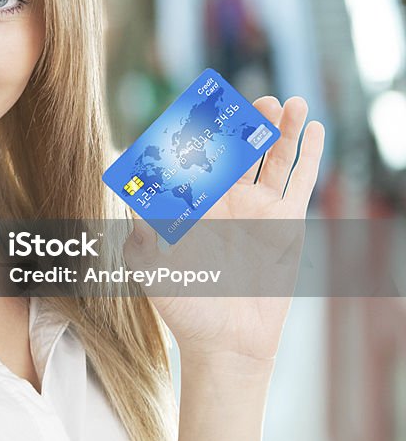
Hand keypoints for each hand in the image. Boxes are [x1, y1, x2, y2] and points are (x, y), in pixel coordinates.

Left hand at [125, 96, 324, 365]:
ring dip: (278, 129)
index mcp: (190, 202)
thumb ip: (140, 227)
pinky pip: (298, 182)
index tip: (202, 104)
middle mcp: (223, 199)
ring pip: (270, 158)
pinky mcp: (284, 223)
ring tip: (285, 102)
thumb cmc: (181, 304)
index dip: (200, 130)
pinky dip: (307, 155)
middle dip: (242, 123)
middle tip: (248, 99)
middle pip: (235, 149)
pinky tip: (314, 129)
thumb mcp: (149, 264)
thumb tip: (127, 192)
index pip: (196, 155)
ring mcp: (255, 208)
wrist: (223, 341)